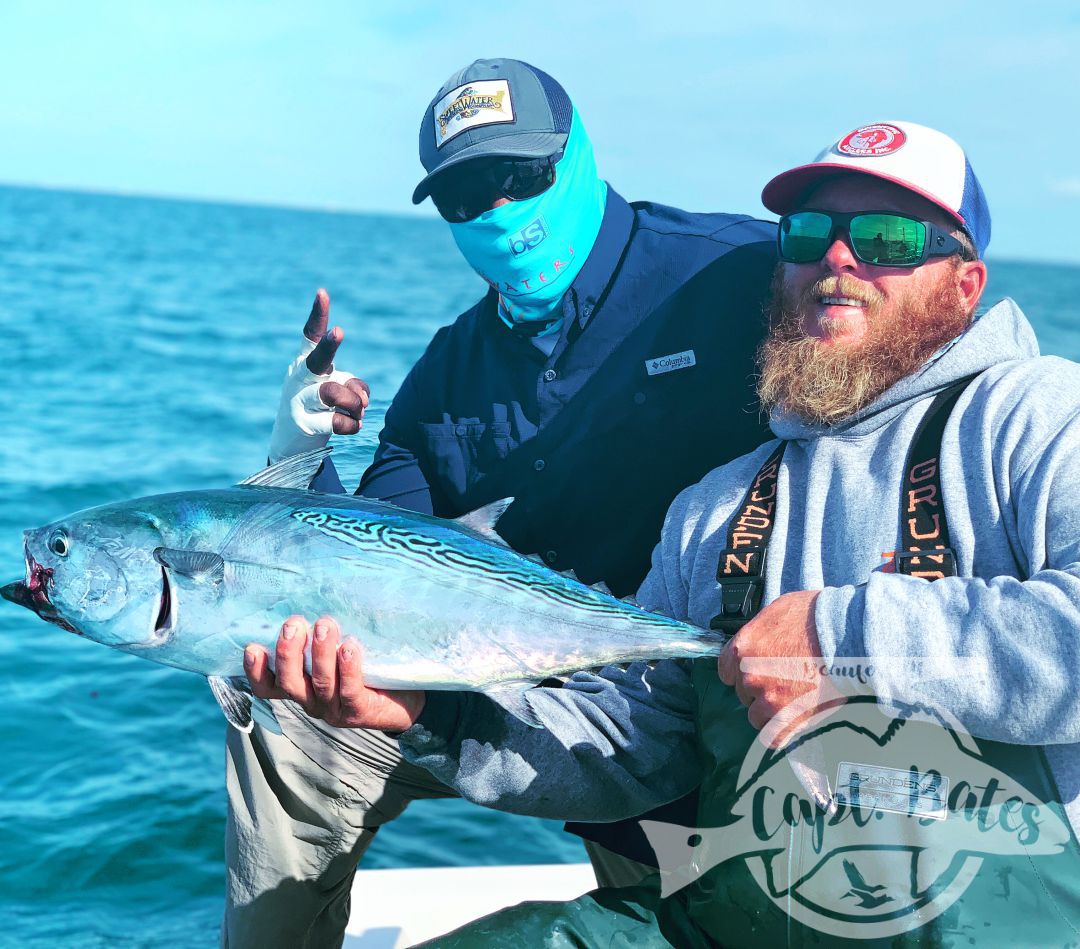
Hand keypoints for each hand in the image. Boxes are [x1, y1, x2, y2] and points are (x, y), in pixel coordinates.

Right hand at [245, 615, 425, 731]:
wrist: (405, 697)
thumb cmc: (365, 666)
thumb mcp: (337, 650)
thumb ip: (320, 634)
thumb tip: (313, 593)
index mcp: (301, 686)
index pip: (268, 686)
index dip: (256, 670)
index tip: (252, 647)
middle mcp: (313, 700)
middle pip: (290, 682)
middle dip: (289, 652)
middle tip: (294, 624)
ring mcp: (335, 709)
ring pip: (320, 683)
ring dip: (320, 652)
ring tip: (325, 625)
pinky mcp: (359, 712)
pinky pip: (350, 690)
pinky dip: (349, 668)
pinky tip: (351, 647)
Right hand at [268, 289, 370, 462]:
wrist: (293, 444)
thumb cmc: (319, 409)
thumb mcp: (339, 392)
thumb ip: (354, 387)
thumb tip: (362, 400)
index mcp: (306, 362)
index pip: (310, 335)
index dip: (317, 315)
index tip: (322, 293)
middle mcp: (300, 376)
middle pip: (318, 359)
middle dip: (330, 345)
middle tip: (340, 331)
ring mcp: (298, 399)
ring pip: (335, 393)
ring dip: (355, 404)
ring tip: (356, 412)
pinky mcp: (303, 423)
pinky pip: (337, 420)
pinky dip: (352, 425)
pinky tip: (351, 426)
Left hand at [718, 590, 841, 732]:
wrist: (847, 637)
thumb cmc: (816, 618)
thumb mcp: (776, 612)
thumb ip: (760, 633)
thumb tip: (760, 641)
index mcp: (742, 649)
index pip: (726, 670)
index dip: (741, 671)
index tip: (755, 672)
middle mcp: (749, 676)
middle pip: (744, 692)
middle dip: (760, 688)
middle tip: (784, 682)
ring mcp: (768, 699)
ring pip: (757, 715)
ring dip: (770, 711)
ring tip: (792, 701)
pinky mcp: (788, 718)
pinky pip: (773, 737)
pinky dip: (781, 732)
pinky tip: (792, 722)